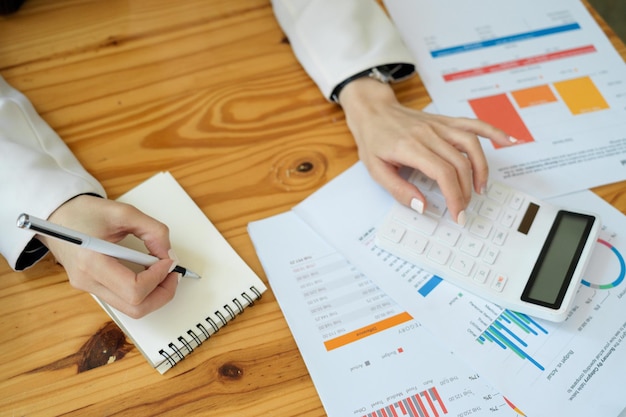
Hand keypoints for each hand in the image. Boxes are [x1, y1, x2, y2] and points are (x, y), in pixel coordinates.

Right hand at [38, 195, 178, 317]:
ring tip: (162, 272)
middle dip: (162, 293)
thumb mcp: (124, 212)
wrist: (57, 216)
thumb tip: (169, 254)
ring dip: (154, 294)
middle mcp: (88, 281)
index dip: (158, 277)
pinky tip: (148, 273)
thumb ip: (153, 231)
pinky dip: (143, 291)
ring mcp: (89, 287)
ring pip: (131, 309)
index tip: (168, 260)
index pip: (134, 289)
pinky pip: (124, 300)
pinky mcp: (93, 287)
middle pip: (136, 307)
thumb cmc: (84, 213)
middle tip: (172, 273)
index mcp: (92, 262)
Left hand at [339, 77, 515, 224]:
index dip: (454, 196)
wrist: (373, 111)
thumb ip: (399, 190)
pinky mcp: (445, 121)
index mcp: (411, 147)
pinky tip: (508, 141)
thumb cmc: (374, 140)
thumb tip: (423, 205)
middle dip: (466, 191)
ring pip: (471, 145)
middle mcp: (429, 134)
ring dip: (481, 168)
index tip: (457, 213)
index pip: (442, 173)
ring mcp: (439, 126)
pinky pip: (473, 124)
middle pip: (459, 164)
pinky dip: (493, 131)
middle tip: (463, 208)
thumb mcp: (376, 170)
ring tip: (480, 189)